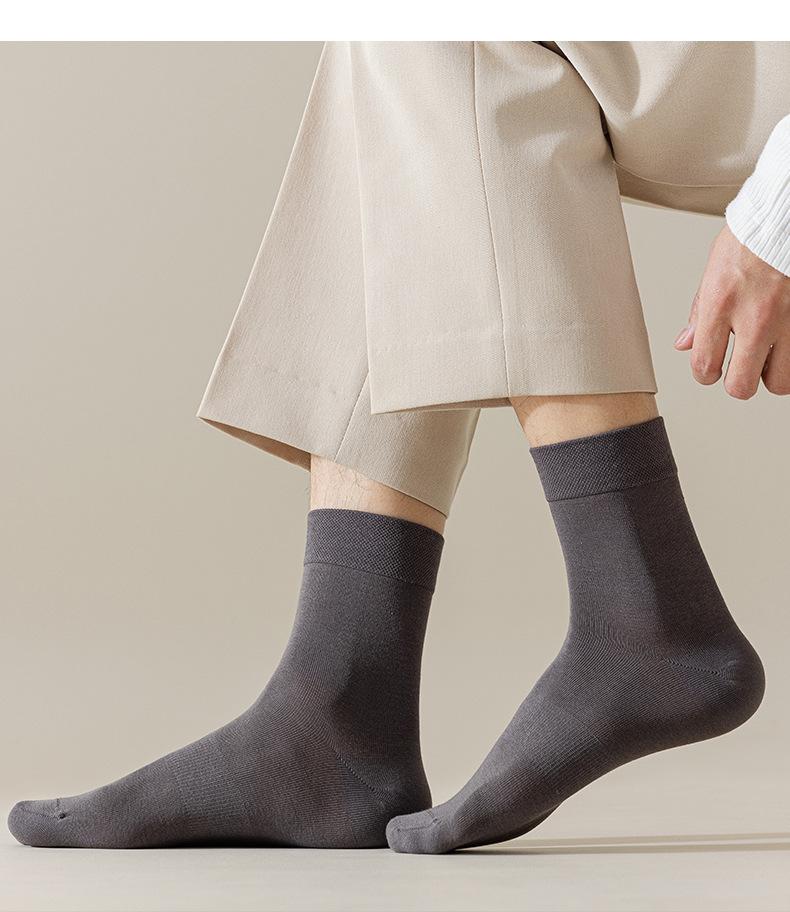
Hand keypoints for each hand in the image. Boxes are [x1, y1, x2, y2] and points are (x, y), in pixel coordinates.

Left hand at [674, 225, 789, 398]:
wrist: (786, 214)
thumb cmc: (754, 234)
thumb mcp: (714, 268)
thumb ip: (699, 311)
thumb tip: (684, 344)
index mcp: (722, 303)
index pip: (704, 364)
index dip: (705, 374)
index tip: (711, 369)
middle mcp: (756, 316)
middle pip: (742, 386)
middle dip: (738, 383)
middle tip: (740, 370)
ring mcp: (789, 320)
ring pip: (780, 382)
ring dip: (772, 374)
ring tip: (769, 358)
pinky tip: (785, 346)